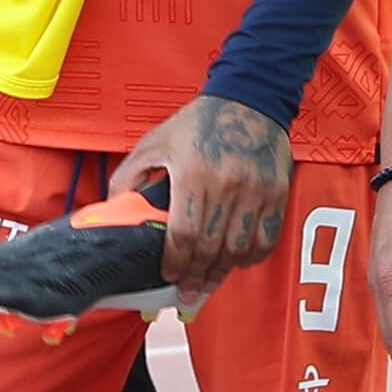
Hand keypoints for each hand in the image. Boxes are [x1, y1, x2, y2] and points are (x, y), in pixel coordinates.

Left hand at [111, 94, 294, 290]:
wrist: (248, 99)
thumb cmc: (198, 122)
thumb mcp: (154, 142)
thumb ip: (129, 177)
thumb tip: (114, 212)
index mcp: (193, 173)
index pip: (183, 235)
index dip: (176, 263)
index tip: (169, 275)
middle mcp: (227, 184)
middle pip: (211, 248)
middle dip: (197, 277)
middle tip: (188, 292)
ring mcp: (256, 190)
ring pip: (239, 249)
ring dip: (223, 272)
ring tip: (210, 282)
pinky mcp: (276, 192)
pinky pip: (266, 238)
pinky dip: (252, 256)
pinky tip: (238, 260)